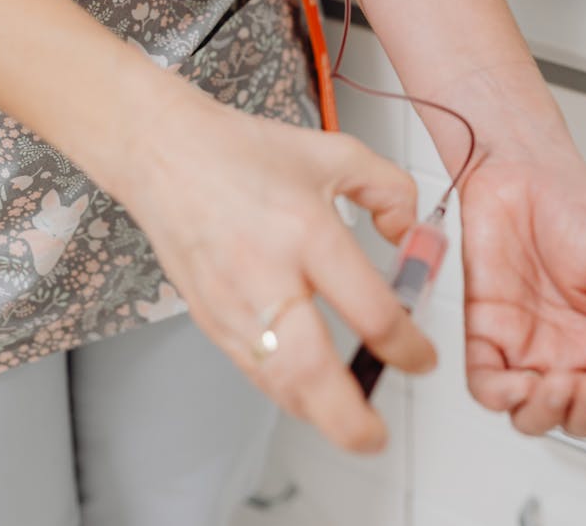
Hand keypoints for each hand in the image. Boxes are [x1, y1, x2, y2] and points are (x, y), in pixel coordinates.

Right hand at [117, 79, 435, 453]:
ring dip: (315, 413)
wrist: (165, 154)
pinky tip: (304, 392)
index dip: (406, 344)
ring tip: (348, 422)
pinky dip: (282, 390)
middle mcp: (266, 273)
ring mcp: (231, 301)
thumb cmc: (241, 152)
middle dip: (350, 415)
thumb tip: (411, 233)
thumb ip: (389, 189)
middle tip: (377, 433)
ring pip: (276, 381)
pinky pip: (249, 369)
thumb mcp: (335, 152)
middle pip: (313, 368)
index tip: (420, 355)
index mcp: (306, 229)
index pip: (369, 307)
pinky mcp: (207, 316)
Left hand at [457, 111, 585, 436]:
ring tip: (557, 385)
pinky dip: (500, 397)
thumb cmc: (571, 200)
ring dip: (545, 414)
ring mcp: (523, 340)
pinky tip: (519, 382)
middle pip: (578, 416)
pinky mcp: (484, 328)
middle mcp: (565, 344)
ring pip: (530, 413)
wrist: (518, 166)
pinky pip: (485, 383)